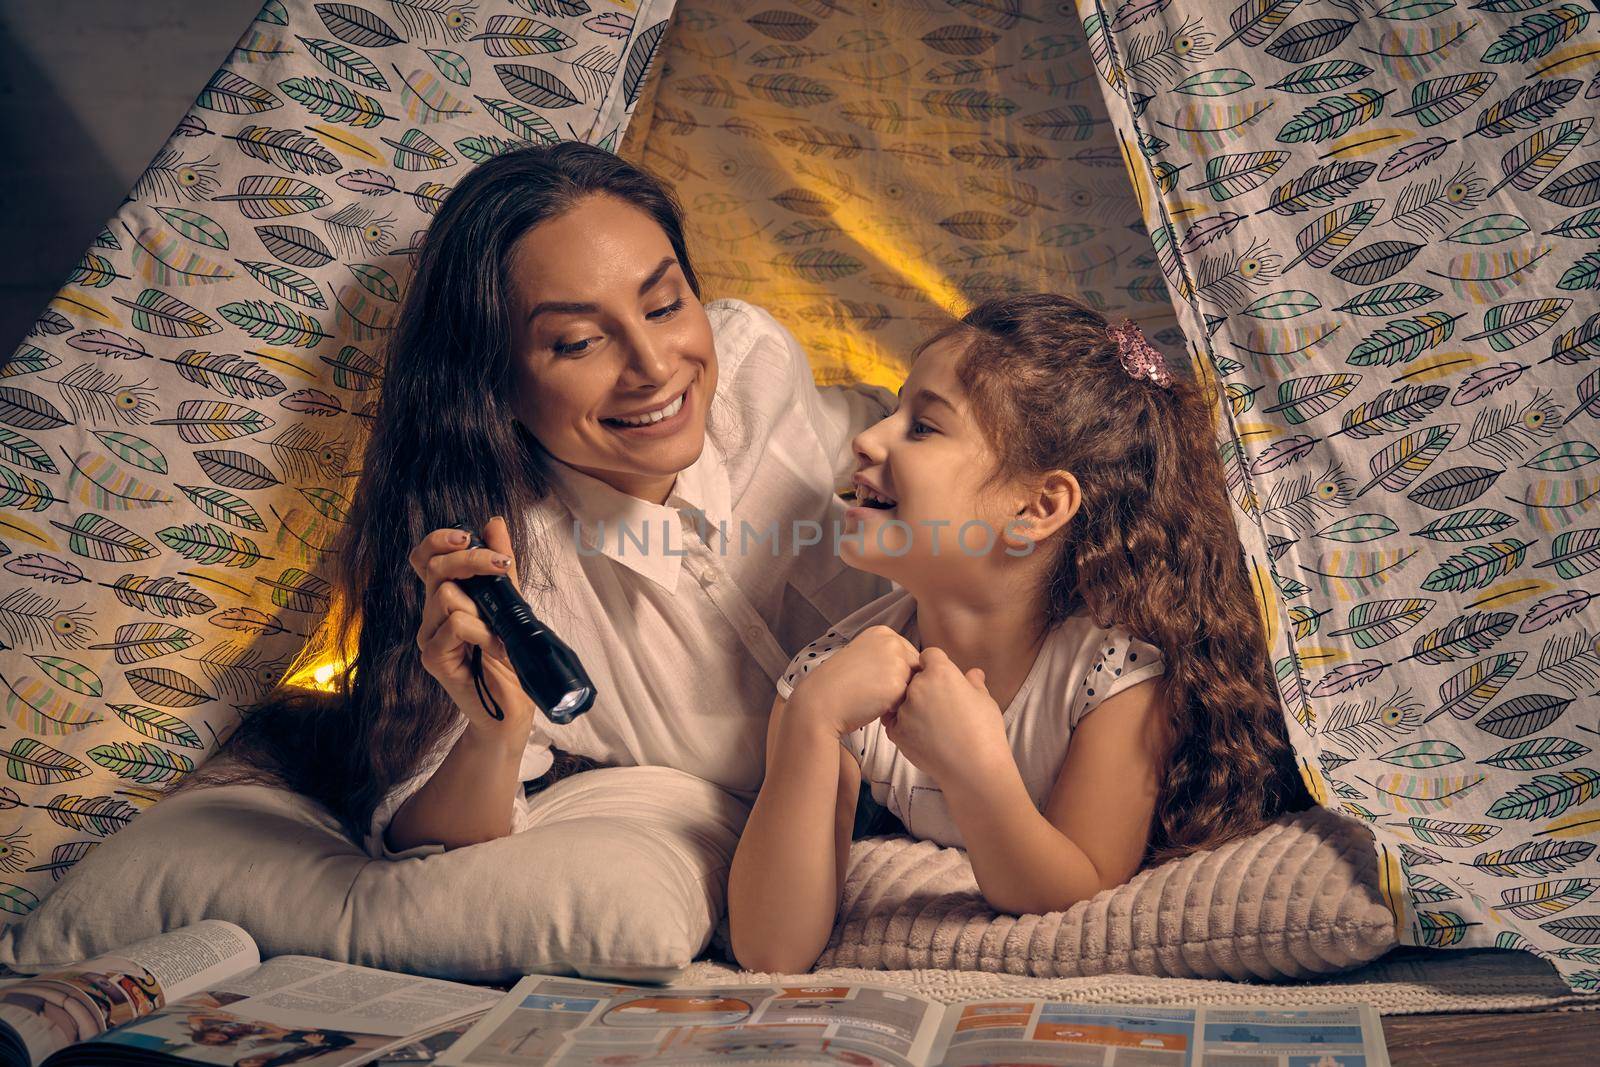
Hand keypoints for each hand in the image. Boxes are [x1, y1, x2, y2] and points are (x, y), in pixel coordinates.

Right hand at [410, 515, 535, 743]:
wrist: (512, 706)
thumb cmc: (509, 656)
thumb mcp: (510, 602)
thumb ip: (500, 565)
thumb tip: (493, 523)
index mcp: (446, 597)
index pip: (425, 558)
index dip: (438, 540)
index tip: (468, 536)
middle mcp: (431, 614)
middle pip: (435, 568)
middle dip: (471, 559)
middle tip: (501, 567)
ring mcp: (429, 637)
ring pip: (446, 596)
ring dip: (483, 608)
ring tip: (500, 632)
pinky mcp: (433, 659)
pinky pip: (455, 625)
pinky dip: (482, 632)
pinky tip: (495, 648)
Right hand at [789, 625, 921, 737]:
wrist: (820, 702)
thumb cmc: (838, 685)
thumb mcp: (862, 656)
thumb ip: (885, 656)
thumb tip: (910, 668)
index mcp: (882, 632)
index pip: (907, 655)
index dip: (894, 673)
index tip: (872, 680)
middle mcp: (892, 641)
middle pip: (914, 668)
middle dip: (900, 684)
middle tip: (872, 692)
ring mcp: (896, 660)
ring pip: (913, 684)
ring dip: (899, 696)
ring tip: (873, 698)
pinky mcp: (898, 682)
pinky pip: (908, 700)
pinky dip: (894, 708)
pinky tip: (874, 706)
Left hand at [886, 647, 1012, 786]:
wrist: (974, 769)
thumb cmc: (985, 732)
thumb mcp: (985, 701)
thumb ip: (975, 683)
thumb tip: (974, 673)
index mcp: (940, 673)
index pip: (929, 656)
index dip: (936, 665)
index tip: (943, 678)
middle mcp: (918, 687)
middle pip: (914, 678)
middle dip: (924, 687)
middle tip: (941, 706)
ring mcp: (904, 710)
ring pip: (903, 701)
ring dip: (913, 708)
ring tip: (934, 726)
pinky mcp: (896, 732)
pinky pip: (896, 723)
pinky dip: (905, 727)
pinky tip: (924, 737)